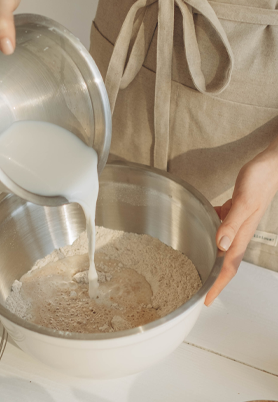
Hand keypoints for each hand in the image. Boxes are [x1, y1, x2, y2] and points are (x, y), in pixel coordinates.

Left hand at [205, 137, 277, 305]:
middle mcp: (238, 233)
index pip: (228, 268)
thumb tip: (220, 245)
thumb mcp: (243, 202)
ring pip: (222, 246)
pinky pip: (221, 227)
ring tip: (197, 265)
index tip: (207, 300)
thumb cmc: (259, 181)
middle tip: (199, 290)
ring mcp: (237, 223)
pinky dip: (211, 232)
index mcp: (240, 236)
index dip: (217, 285)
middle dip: (213, 278)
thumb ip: (231, 223)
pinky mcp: (235, 212)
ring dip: (211, 257)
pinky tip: (203, 226)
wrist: (269, 166)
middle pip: (224, 262)